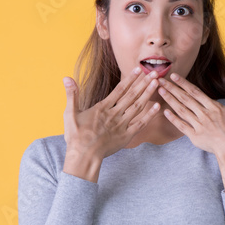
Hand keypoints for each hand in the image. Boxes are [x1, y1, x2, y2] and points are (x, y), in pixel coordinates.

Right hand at [62, 66, 160, 181]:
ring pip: (138, 107)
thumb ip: (72, 95)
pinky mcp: (126, 136)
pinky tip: (158, 106)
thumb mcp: (70, 113)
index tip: (138, 69)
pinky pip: (140, 124)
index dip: (130, 79)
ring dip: (148, 94)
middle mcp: (114, 114)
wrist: (83, 156)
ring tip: (156, 83)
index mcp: (102, 108)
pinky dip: (150, 115)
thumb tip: (66, 78)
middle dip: (143, 83)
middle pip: (132, 95)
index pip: (119, 89)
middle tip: (154, 72)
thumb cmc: (76, 136)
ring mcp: (121, 125)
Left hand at [157, 71, 224, 190]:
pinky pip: (182, 126)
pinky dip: (173, 119)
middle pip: (185, 99)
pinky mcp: (195, 137)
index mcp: (214, 107)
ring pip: (181, 110)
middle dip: (171, 88)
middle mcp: (204, 114)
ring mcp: (198, 126)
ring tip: (160, 92)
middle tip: (159, 80)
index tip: (173, 76)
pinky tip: (165, 112)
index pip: (195, 92)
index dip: (183, 83)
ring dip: (170, 100)